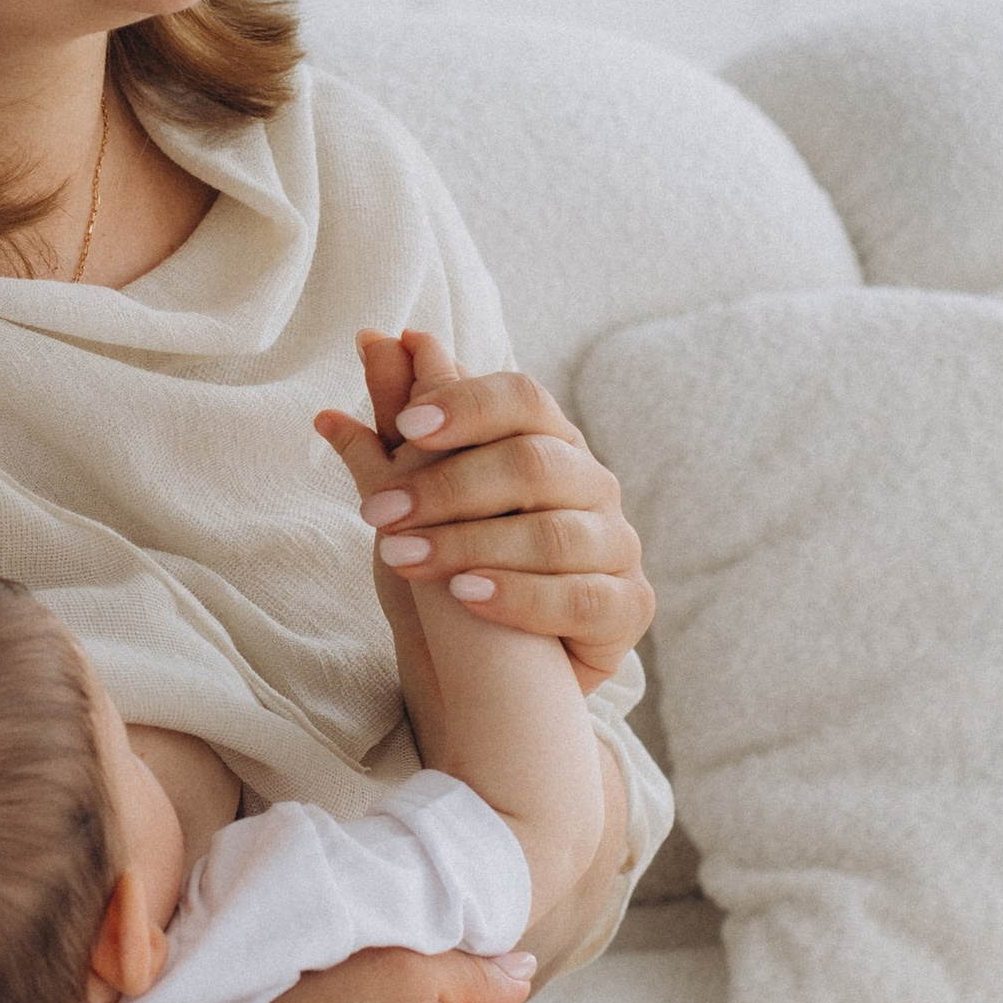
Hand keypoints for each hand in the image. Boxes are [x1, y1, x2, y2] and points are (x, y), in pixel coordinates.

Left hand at [315, 328, 654, 685]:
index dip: (466, 405)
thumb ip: (401, 420)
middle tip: (378, 513)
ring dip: (470, 544)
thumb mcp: (418, 490)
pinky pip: (582, 598)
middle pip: (534, 465)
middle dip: (448, 487)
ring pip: (555, 533)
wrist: (497, 663)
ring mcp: (617, 544)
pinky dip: (520, 596)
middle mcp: (593, 483)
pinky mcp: (628, 606)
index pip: (522, 399)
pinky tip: (468, 597)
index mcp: (549, 440)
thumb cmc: (461, 559)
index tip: (405, 425)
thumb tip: (374, 339)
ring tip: (404, 559)